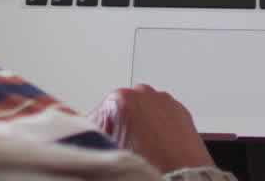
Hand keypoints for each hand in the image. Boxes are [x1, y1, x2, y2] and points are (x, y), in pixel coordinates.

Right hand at [88, 84, 215, 173]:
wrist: (182, 179)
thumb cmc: (150, 166)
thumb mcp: (109, 148)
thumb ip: (93, 132)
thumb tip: (82, 129)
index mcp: (120, 99)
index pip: (97, 115)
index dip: (97, 134)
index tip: (103, 145)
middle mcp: (143, 93)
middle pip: (120, 110)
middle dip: (119, 127)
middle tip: (124, 149)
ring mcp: (163, 100)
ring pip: (141, 111)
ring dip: (139, 125)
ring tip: (143, 149)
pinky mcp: (180, 109)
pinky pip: (161, 115)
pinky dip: (157, 126)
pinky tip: (157, 145)